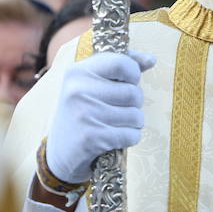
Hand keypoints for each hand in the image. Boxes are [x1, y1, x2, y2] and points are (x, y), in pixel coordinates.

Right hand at [45, 51, 155, 183]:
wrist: (61, 152)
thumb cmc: (84, 112)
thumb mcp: (93, 84)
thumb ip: (121, 68)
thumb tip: (151, 59)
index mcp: (78, 71)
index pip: (121, 62)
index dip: (133, 73)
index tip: (128, 81)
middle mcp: (78, 90)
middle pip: (133, 93)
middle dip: (134, 104)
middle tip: (117, 110)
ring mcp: (83, 113)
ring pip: (136, 116)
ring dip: (132, 123)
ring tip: (114, 124)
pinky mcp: (91, 137)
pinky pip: (132, 135)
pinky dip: (129, 138)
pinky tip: (113, 138)